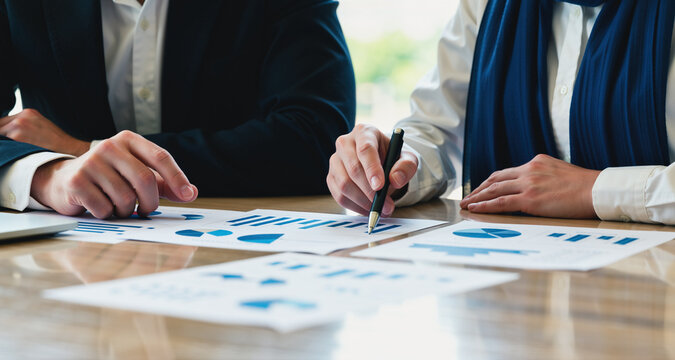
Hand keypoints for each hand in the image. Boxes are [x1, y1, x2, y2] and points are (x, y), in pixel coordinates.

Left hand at [0, 108, 89, 155]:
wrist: (69, 148)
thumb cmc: (57, 141)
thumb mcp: (41, 126)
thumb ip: (26, 125)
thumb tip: (11, 132)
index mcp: (28, 112)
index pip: (5, 120)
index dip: (3, 129)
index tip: (5, 137)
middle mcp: (22, 116)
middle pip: (0, 124)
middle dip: (2, 135)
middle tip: (8, 144)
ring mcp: (19, 125)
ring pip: (0, 133)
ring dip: (5, 141)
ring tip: (16, 149)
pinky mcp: (17, 136)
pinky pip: (3, 142)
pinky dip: (7, 147)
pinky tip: (17, 151)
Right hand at [30, 130, 197, 218]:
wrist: (64, 180)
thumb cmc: (109, 178)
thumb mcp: (138, 175)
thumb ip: (165, 184)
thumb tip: (191, 193)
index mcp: (128, 140)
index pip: (160, 157)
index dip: (177, 178)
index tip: (188, 195)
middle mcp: (109, 146)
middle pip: (146, 180)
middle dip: (151, 202)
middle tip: (148, 211)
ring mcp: (91, 162)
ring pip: (126, 198)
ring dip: (128, 211)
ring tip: (119, 206)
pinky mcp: (77, 181)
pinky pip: (105, 208)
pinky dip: (108, 215)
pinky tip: (101, 206)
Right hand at [327, 124, 417, 215]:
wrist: (382, 163)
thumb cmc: (393, 159)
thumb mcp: (407, 159)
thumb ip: (406, 166)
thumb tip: (395, 180)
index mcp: (365, 132)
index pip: (365, 149)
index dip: (372, 169)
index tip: (380, 187)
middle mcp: (345, 143)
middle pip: (353, 168)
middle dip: (370, 191)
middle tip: (386, 205)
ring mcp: (335, 160)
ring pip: (344, 184)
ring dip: (363, 201)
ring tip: (380, 208)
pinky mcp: (331, 177)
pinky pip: (339, 196)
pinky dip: (355, 206)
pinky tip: (368, 208)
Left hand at [459, 154, 599, 218]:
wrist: (598, 191)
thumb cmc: (586, 187)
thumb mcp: (562, 174)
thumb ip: (546, 178)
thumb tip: (539, 188)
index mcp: (537, 162)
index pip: (507, 172)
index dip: (491, 181)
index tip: (482, 188)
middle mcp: (529, 170)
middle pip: (496, 179)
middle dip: (479, 189)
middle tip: (467, 197)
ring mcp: (528, 184)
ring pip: (494, 190)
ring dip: (477, 197)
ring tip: (466, 204)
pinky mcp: (530, 199)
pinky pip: (501, 203)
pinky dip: (485, 206)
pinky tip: (475, 209)